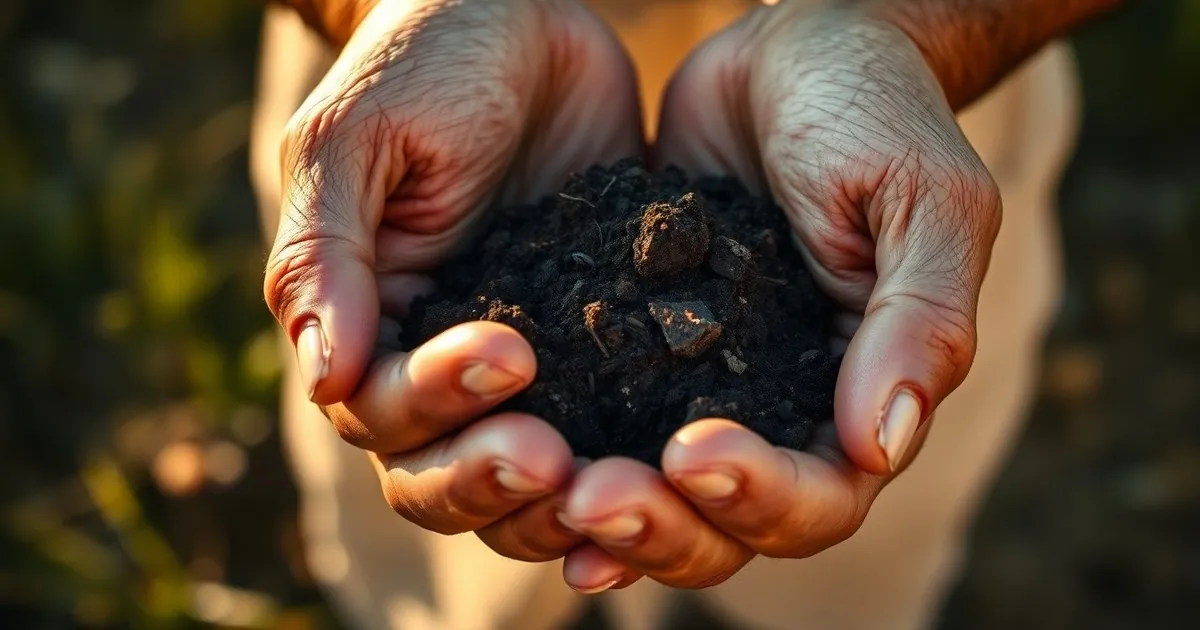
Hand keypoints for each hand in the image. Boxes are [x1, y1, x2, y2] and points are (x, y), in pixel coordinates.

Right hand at [262, 0, 641, 561]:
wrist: (525, 13)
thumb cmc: (426, 59)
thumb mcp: (358, 137)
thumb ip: (326, 254)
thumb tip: (324, 377)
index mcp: (368, 325)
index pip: (381, 410)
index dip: (435, 405)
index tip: (509, 354)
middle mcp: (438, 363)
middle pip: (443, 477)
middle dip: (493, 481)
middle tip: (558, 462)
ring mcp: (529, 365)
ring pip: (528, 480)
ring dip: (563, 503)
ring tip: (622, 489)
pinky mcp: (602, 347)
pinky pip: (615, 427)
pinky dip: (637, 463)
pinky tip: (683, 468)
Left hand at [557, 6, 1000, 589]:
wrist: (790, 53)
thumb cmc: (873, 113)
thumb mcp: (920, 200)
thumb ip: (920, 320)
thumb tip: (882, 448)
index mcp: (862, 399)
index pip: (822, 498)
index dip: (763, 499)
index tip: (694, 454)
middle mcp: (780, 415)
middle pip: (728, 527)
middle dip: (664, 528)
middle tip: (593, 500)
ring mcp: (700, 388)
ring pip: (656, 499)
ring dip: (606, 515)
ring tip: (551, 494)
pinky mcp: (636, 349)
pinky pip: (597, 421)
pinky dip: (560, 452)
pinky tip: (506, 450)